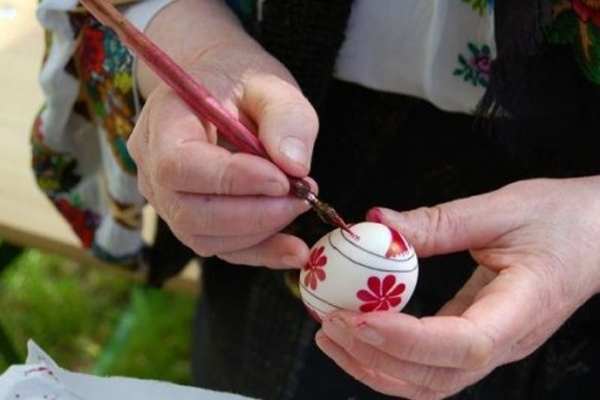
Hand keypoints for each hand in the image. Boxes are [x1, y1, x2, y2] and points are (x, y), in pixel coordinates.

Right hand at [126, 0, 318, 267]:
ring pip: (203, 238)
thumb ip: (285, 117)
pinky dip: (258, 252)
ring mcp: (166, 198)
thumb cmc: (238, 82)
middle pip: (189, 212)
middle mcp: (152, 166)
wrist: (216, 89)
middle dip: (252, 215)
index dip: (231, 180)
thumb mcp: (269, 84)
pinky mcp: (189, 219)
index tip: (282, 180)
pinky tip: (293, 250)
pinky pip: (219, 248)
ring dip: (259, 234)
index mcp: (163, 122)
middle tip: (301, 198)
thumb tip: (295, 167)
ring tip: (300, 206)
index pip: (180, 165)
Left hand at [315, 177, 599, 398]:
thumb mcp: (502, 209)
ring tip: (330, 335)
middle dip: (374, 358)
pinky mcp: (474, 338)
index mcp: (522, 309)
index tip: (358, 319)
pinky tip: (358, 332)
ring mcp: (490, 346)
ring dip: (373, 365)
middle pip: (436, 378)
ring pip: (428, 383)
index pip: (463, 344)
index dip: (407, 340)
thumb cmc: (560, 219)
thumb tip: (376, 222)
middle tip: (328, 324)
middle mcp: (504, 342)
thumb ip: (439, 221)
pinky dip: (387, 356)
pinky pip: (428, 364)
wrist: (596, 234)